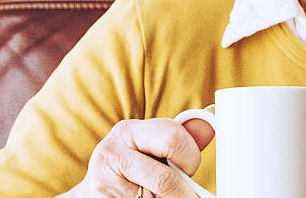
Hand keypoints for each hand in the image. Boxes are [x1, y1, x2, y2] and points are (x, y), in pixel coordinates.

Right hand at [62, 117, 216, 197]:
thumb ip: (180, 137)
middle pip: (166, 179)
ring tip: (158, 196)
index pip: (174, 139)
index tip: (189, 169)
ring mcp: (102, 181)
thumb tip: (211, 115)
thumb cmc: (132, 168)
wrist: (93, 193)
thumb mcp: (152, 148)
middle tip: (185, 193)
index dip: (191, 159)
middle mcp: (111, 152)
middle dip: (183, 192)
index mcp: (129, 130)